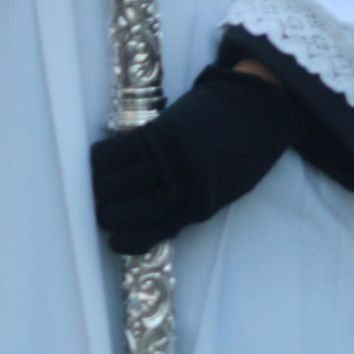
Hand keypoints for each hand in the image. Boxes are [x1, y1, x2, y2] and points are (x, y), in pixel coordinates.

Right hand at [90, 63, 306, 254]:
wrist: (256, 112)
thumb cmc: (244, 154)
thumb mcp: (224, 193)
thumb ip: (192, 206)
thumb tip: (155, 220)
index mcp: (199, 208)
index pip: (148, 235)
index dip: (123, 240)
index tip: (114, 238)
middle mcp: (179, 189)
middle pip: (124, 213)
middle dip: (105, 215)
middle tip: (102, 207)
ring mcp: (165, 161)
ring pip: (111, 185)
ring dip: (97, 188)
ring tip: (99, 183)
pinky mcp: (154, 134)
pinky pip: (111, 154)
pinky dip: (98, 161)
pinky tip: (100, 162)